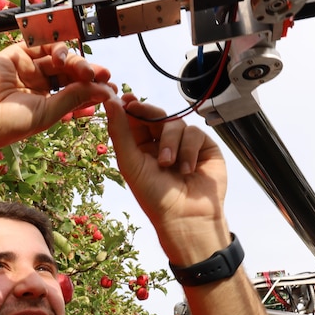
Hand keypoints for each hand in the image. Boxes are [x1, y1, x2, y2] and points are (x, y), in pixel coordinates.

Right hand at [0, 41, 116, 150]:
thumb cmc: (10, 124)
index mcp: (48, 102)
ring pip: (58, 57)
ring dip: (73, 60)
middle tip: (100, 74)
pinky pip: (38, 43)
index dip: (93, 87)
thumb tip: (105, 90)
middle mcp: (39, 84)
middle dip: (87, 71)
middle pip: (70, 71)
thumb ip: (75, 97)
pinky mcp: (15, 54)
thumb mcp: (50, 112)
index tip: (110, 86)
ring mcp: (27, 68)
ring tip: (81, 69)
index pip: (76, 90)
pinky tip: (62, 55)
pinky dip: (54, 46)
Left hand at [105, 94, 228, 259]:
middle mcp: (162, 143)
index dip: (130, 107)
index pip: (136, 120)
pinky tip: (186, 169)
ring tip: (167, 164)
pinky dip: (188, 150)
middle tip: (136, 107)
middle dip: (146, 111)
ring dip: (169, 142)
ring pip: (175, 123)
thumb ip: (120, 132)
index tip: (125, 98)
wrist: (185, 216)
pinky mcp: (204, 147)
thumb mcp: (130, 162)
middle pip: (156, 114)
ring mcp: (184, 144)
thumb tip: (110, 102)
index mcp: (141, 147)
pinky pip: (194, 132)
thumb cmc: (154, 195)